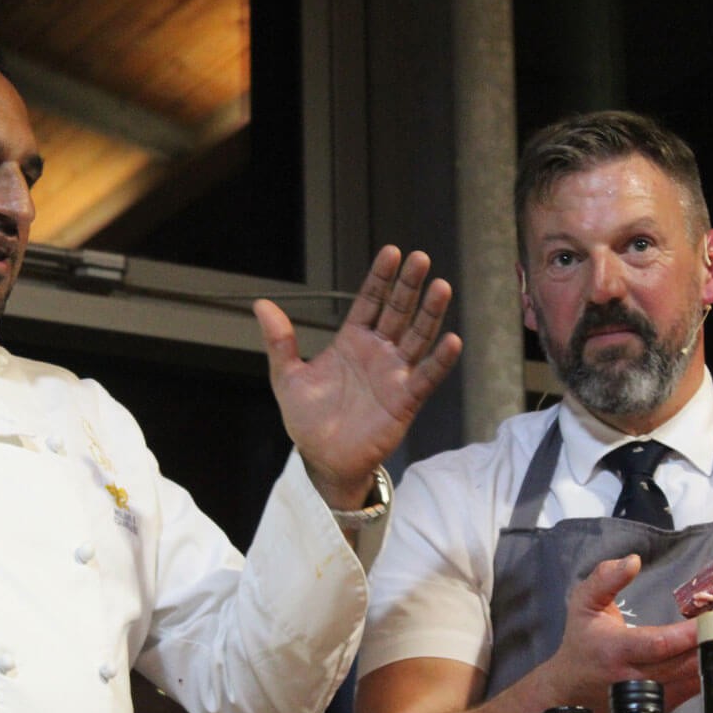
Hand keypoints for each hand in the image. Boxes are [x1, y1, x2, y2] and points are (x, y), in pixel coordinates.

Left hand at [253, 245, 461, 506]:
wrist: (324, 460)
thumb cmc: (308, 420)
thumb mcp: (287, 378)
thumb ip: (280, 341)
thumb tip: (261, 304)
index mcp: (351, 341)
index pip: (369, 301)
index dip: (380, 277)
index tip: (392, 252)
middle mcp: (378, 352)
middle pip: (398, 311)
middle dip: (409, 286)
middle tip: (421, 259)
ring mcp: (394, 373)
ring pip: (417, 337)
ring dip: (430, 314)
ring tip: (441, 288)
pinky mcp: (406, 399)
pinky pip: (426, 376)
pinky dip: (440, 360)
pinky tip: (451, 340)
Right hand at [543, 555, 708, 712]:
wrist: (572, 692)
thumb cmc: (581, 643)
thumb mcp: (582, 603)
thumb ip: (605, 579)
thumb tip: (633, 561)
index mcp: (617, 649)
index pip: (658, 644)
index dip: (689, 635)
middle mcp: (638, 676)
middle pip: (687, 663)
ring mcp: (655, 694)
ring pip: (698, 678)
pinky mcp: (668, 703)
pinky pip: (698, 687)